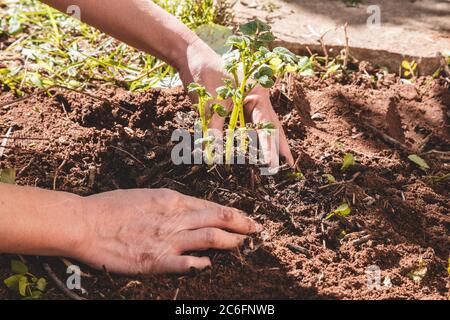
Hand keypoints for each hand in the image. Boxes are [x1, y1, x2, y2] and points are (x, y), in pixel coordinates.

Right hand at [75, 188, 261, 273]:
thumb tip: (188, 210)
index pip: (211, 206)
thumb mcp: (145, 196)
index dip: (233, 213)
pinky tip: (208, 264)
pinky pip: (187, 263)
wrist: (85, 223)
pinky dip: (202, 263)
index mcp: (172, 200)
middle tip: (257, 230)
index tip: (245, 218)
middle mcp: (175, 218)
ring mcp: (167, 240)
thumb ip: (168, 204)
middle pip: (219, 219)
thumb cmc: (111, 207)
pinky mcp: (156, 261)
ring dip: (231, 242)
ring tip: (243, 245)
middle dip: (242, 225)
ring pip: (211, 238)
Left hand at [179, 41, 293, 166]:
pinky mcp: (239, 105)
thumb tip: (214, 153)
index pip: (266, 125)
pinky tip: (259, 149)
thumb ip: (215, 128)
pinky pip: (250, 124)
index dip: (269, 147)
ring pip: (264, 126)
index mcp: (257, 94)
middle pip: (273, 125)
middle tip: (289, 165)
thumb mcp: (211, 104)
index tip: (272, 164)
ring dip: (270, 143)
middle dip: (280, 146)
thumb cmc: (205, 75)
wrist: (193, 57)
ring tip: (281, 161)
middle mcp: (258, 98)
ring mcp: (249, 101)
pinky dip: (255, 137)